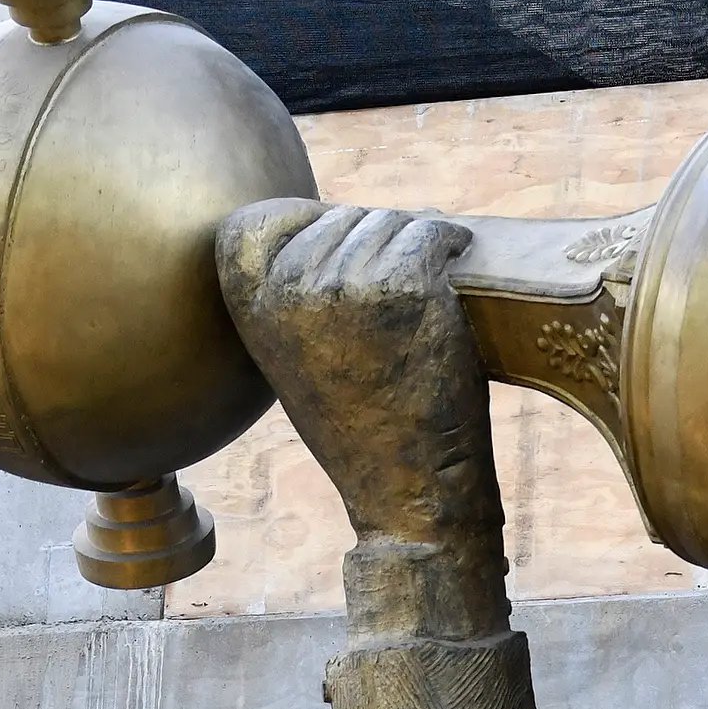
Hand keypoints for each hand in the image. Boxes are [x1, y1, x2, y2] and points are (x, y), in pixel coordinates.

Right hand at [216, 200, 499, 548]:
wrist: (410, 492)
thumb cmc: (361, 432)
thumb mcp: (295, 360)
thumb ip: (293, 295)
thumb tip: (333, 225)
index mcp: (250, 304)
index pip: (257, 221)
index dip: (301, 222)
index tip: (338, 236)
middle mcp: (290, 284)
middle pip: (337, 216)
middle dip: (371, 235)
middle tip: (400, 278)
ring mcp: (347, 281)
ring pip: (387, 220)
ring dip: (414, 240)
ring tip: (428, 280)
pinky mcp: (404, 284)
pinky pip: (429, 232)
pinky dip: (449, 241)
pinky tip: (456, 258)